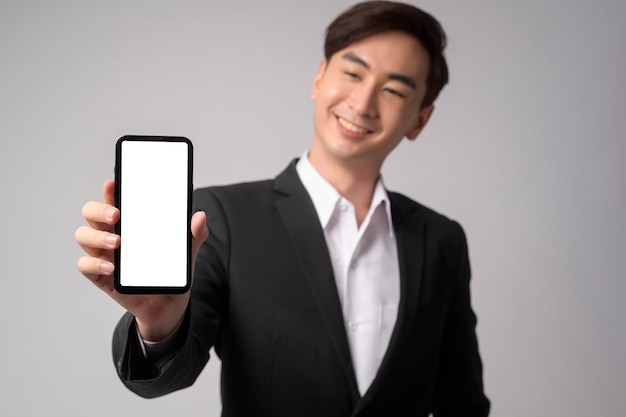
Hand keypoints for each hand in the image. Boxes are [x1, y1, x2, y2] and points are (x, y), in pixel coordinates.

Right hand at [75, 180, 208, 340]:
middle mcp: (112, 234)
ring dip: (97, 235)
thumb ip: (194, 234)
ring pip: (84, 235)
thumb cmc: (170, 272)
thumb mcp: (186, 252)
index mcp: (130, 223)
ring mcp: (104, 254)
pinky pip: (86, 265)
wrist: (168, 306)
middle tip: (116, 214)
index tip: (113, 183)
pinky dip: (94, 263)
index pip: (115, 199)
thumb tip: (201, 216)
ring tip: (117, 241)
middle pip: (91, 213)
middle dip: (99, 209)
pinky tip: (110, 266)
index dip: (110, 190)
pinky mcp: (101, 276)